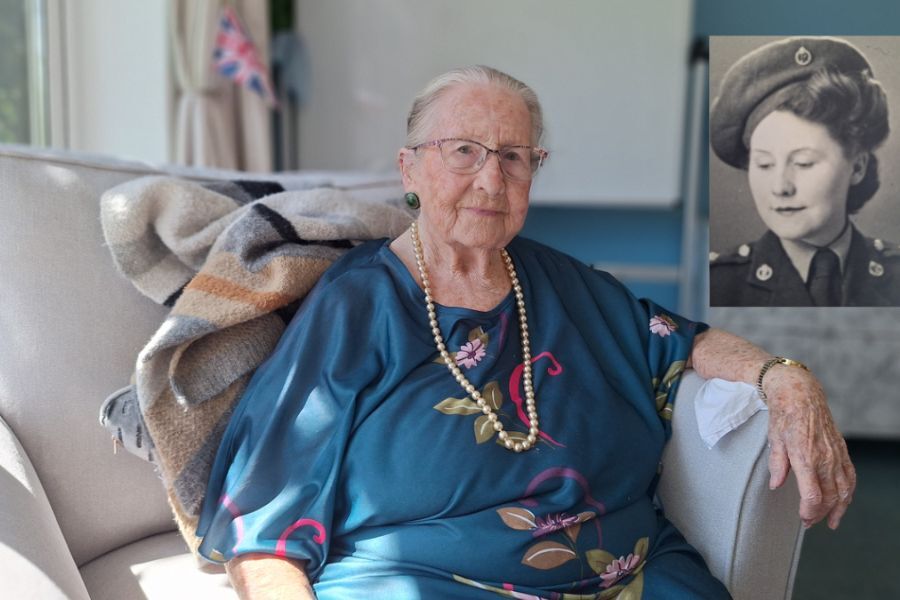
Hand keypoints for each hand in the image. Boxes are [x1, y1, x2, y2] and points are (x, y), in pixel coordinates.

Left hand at [762, 364, 854, 528]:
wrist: (801, 393)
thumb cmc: (783, 415)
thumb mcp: (773, 439)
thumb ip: (777, 464)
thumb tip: (776, 485)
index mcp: (805, 456)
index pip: (813, 495)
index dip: (809, 511)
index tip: (802, 518)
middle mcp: (824, 457)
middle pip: (830, 497)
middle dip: (820, 514)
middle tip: (809, 523)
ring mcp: (836, 454)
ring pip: (844, 489)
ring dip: (839, 509)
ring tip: (830, 522)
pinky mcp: (841, 450)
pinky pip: (850, 476)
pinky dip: (849, 492)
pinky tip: (843, 502)